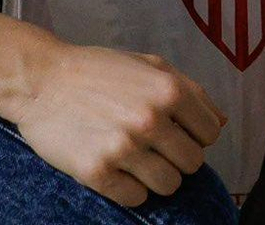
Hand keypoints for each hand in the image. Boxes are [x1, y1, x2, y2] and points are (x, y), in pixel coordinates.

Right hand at [11, 37, 223, 208]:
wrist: (44, 82)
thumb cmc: (100, 70)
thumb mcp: (151, 65)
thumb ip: (191, 91)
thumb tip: (220, 123)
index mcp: (169, 90)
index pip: (210, 133)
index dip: (197, 134)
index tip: (179, 132)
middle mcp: (151, 120)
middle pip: (193, 163)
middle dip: (179, 157)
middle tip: (157, 147)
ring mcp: (124, 148)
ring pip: (169, 185)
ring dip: (158, 176)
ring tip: (138, 160)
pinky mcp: (97, 173)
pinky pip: (136, 198)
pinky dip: (131, 189)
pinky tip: (118, 169)